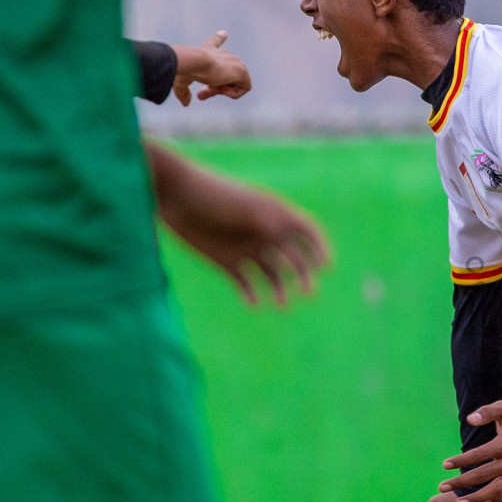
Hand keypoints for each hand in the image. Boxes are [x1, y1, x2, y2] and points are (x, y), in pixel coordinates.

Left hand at [149, 145, 329, 303]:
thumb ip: (271, 224)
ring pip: (272, 275)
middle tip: (309, 293)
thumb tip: (293, 245)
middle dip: (304, 276)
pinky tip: (254, 303)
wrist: (174, 196)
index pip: (309, 232)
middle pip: (294, 259)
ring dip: (281, 291)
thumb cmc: (214, 195)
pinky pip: (245, 284)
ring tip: (282, 306)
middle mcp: (265, 233)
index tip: (326, 268)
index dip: (321, 249)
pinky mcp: (226, 262)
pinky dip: (252, 295)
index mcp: (276, 214)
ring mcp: (246, 249)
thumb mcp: (247, 207)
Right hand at [171, 31, 251, 105]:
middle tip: (200, 95)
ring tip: (209, 87)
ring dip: (220, 90)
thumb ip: (183, 92)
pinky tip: (221, 87)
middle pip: (224, 76)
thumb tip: (186, 104)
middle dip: (214, 88)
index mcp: (207, 50)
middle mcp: (223, 54)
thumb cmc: (184, 69)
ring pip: (232, 84)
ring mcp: (235, 62)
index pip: (215, 42)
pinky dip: (231, 93)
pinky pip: (242, 89)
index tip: (224, 33)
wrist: (194, 62)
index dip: (219, 38)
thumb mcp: (180, 82)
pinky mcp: (243, 71)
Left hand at [438, 403, 501, 501]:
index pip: (478, 456)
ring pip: (496, 490)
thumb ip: (486, 412)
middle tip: (442, 486)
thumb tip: (470, 419)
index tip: (444, 465)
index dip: (460, 461)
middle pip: (482, 476)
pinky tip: (483, 501)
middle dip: (460, 482)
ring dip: (476, 498)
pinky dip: (496, 500)